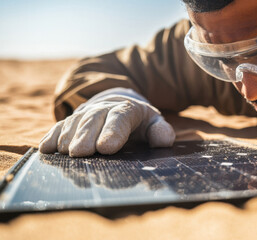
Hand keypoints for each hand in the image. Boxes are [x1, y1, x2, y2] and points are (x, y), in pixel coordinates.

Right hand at [39, 88, 175, 156]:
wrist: (117, 105)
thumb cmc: (138, 121)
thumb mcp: (153, 123)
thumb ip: (161, 131)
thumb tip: (164, 140)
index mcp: (126, 109)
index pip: (120, 117)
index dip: (113, 131)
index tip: (106, 148)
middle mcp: (103, 109)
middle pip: (93, 120)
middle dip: (85, 136)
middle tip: (80, 154)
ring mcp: (85, 114)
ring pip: (74, 123)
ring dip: (68, 138)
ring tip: (64, 153)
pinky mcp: (70, 121)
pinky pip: (59, 127)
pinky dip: (51, 137)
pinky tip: (46, 149)